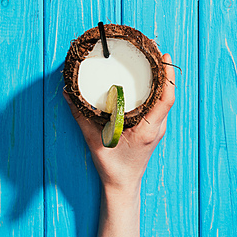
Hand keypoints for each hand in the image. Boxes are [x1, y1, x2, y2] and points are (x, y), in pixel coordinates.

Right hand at [63, 54, 175, 196]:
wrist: (122, 186)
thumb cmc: (112, 167)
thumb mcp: (93, 140)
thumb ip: (81, 116)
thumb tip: (68, 93)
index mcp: (148, 129)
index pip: (165, 99)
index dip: (167, 77)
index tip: (163, 57)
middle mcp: (156, 127)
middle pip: (167, 94)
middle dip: (164, 71)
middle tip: (154, 50)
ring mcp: (157, 128)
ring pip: (165, 99)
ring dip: (162, 80)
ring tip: (152, 60)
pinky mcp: (153, 128)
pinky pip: (160, 104)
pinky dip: (157, 90)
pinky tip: (148, 80)